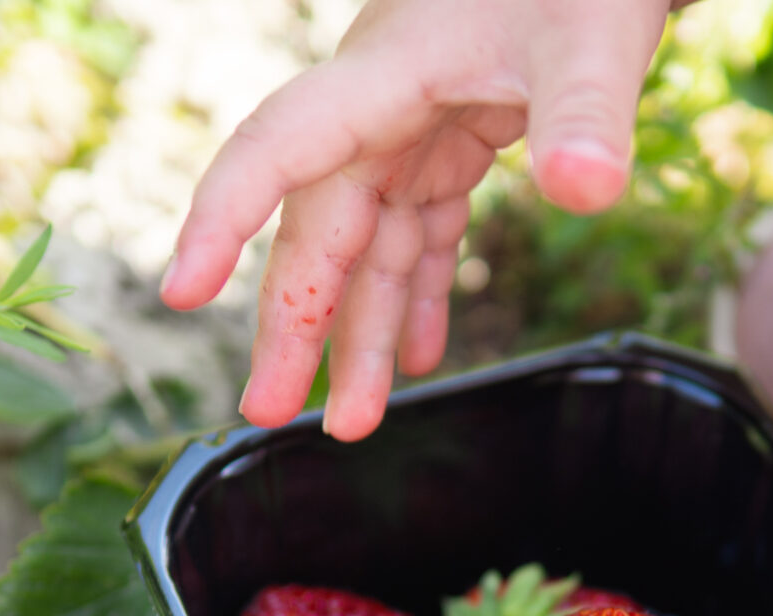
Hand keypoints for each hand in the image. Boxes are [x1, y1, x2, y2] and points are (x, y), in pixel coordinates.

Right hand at [160, 0, 671, 439]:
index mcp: (384, 74)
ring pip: (368, 244)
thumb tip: (589, 191)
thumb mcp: (593, 38)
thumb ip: (585, 116)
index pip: (281, 147)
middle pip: (317, 225)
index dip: (225, 217)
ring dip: (357, 331)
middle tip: (268, 413)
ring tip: (351, 421)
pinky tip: (413, 358)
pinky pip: (419, 232)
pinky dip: (416, 293)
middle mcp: (381, 106)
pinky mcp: (454, 141)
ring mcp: (414, 127)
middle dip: (295, 322)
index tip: (179, 290)